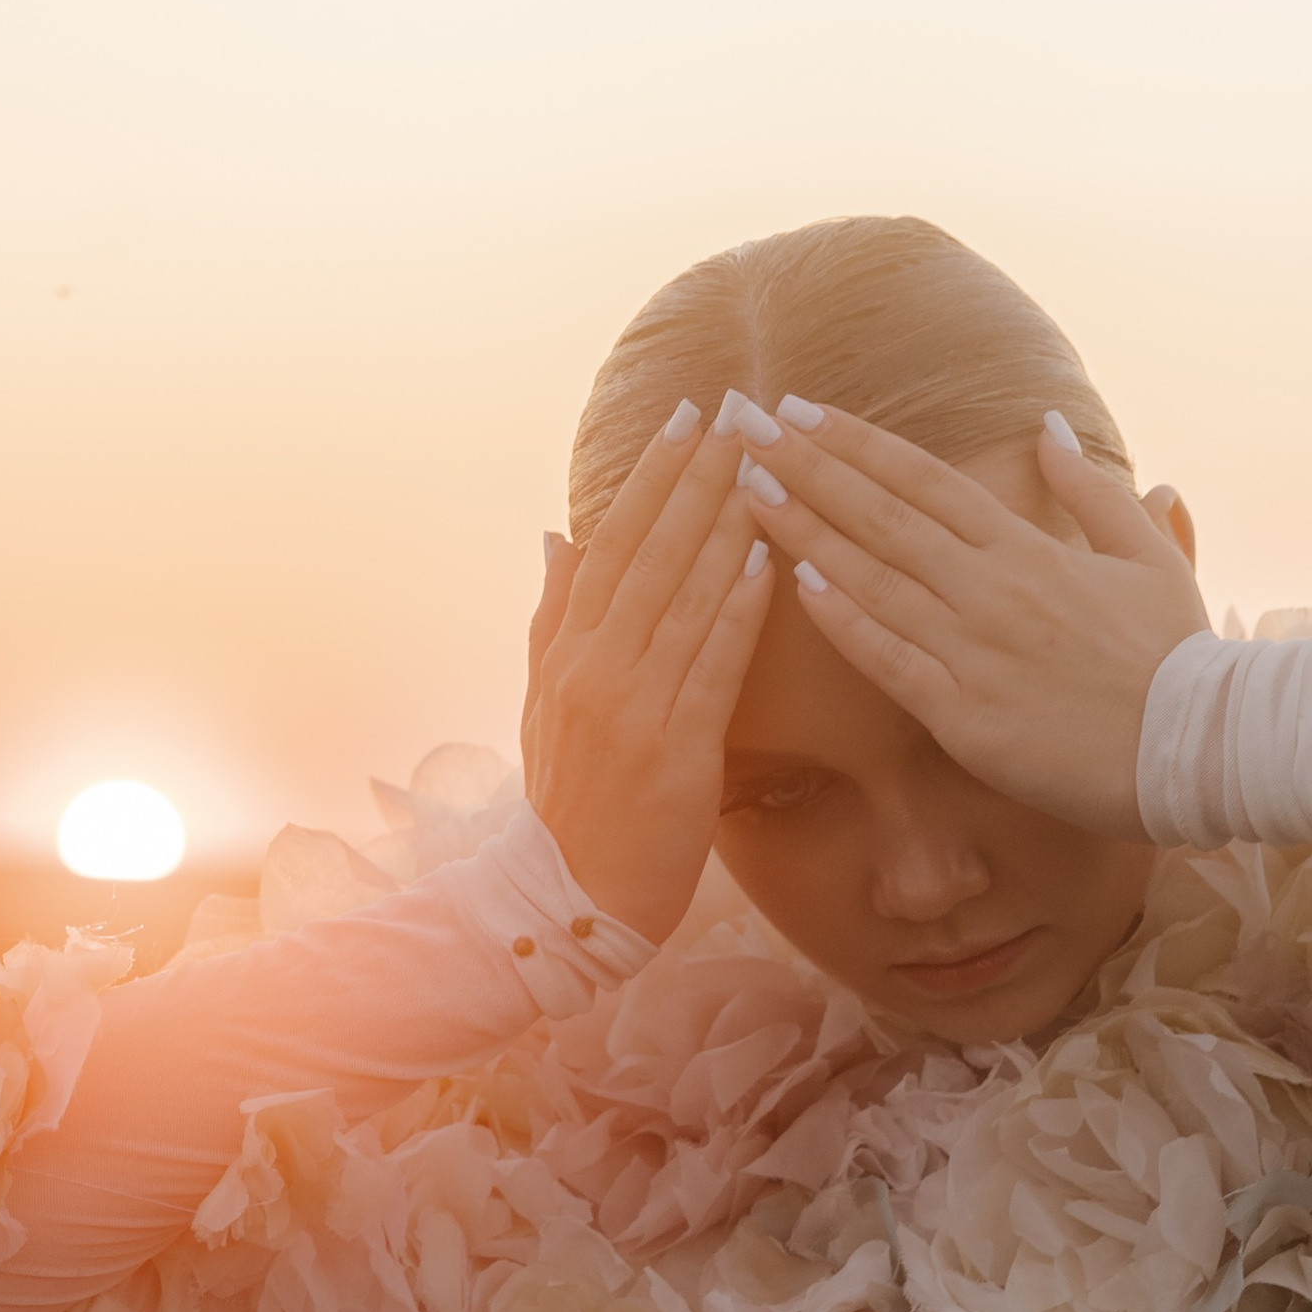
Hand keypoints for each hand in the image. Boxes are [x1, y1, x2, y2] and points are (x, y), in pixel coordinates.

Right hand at [521, 414, 772, 942]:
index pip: (614, 542)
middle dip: (695, 478)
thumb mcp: (545, 700)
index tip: (687, 418)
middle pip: (650, 553)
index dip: (652, 477)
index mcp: (567, 649)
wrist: (562, 899)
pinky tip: (767, 564)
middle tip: (738, 413)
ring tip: (763, 466)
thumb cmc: (568, 802)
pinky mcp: (673, 750)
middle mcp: (594, 666)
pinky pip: (710, 667)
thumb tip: (559, 534)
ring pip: (683, 597)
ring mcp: (631, 706)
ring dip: (724, 526)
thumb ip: (555, 615)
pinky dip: (735, 612)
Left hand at [732, 403, 1210, 834]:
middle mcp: (991, 587)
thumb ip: (1092, 491)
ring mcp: (975, 650)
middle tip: (742, 425)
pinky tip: (797, 587)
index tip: (800, 410)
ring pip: (872, 579)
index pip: (924, 480)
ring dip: (804, 531)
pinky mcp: (968, 716)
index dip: (855, 443)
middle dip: (805, 465)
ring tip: (746, 490)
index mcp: (1030, 547)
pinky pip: (891, 661)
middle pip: (881, 514)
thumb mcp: (1150, 554)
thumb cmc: (1179, 657)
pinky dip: (844, 622)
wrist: (1202, 747)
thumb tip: (1051, 428)